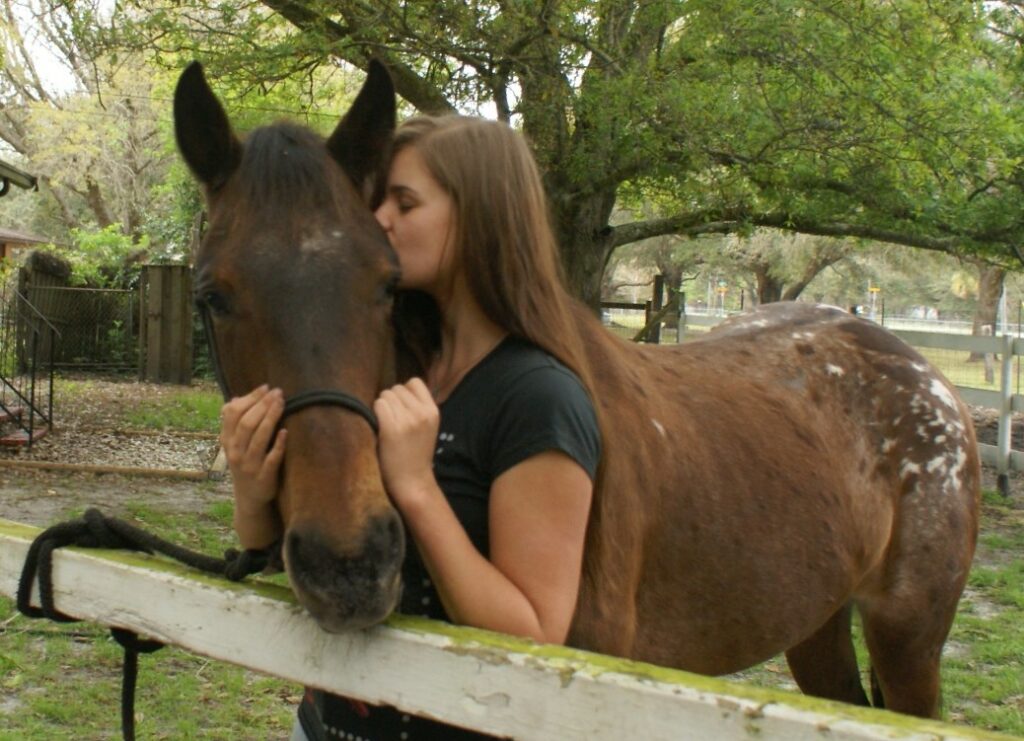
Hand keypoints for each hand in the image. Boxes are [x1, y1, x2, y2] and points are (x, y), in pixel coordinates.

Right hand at [220, 385, 286, 513]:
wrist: (249, 497)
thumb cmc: (245, 463)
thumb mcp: (234, 444)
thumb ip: (235, 423)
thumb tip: (235, 398)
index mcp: (227, 440)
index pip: (233, 414)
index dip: (250, 398)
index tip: (266, 387)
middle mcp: (235, 452)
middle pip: (247, 423)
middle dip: (263, 405)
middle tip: (278, 392)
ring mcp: (249, 465)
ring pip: (259, 438)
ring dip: (271, 418)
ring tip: (282, 403)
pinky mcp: (264, 477)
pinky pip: (271, 459)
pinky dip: (278, 445)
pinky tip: (286, 431)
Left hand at [373, 378, 438, 508]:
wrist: (413, 482)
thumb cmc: (416, 455)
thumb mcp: (428, 427)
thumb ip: (418, 408)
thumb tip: (396, 390)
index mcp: (433, 411)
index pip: (414, 382)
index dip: (404, 392)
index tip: (401, 408)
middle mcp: (421, 413)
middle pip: (396, 388)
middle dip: (391, 401)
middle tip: (392, 420)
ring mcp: (407, 420)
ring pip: (385, 395)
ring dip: (381, 407)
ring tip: (386, 425)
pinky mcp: (391, 429)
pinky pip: (378, 406)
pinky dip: (375, 413)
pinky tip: (379, 427)